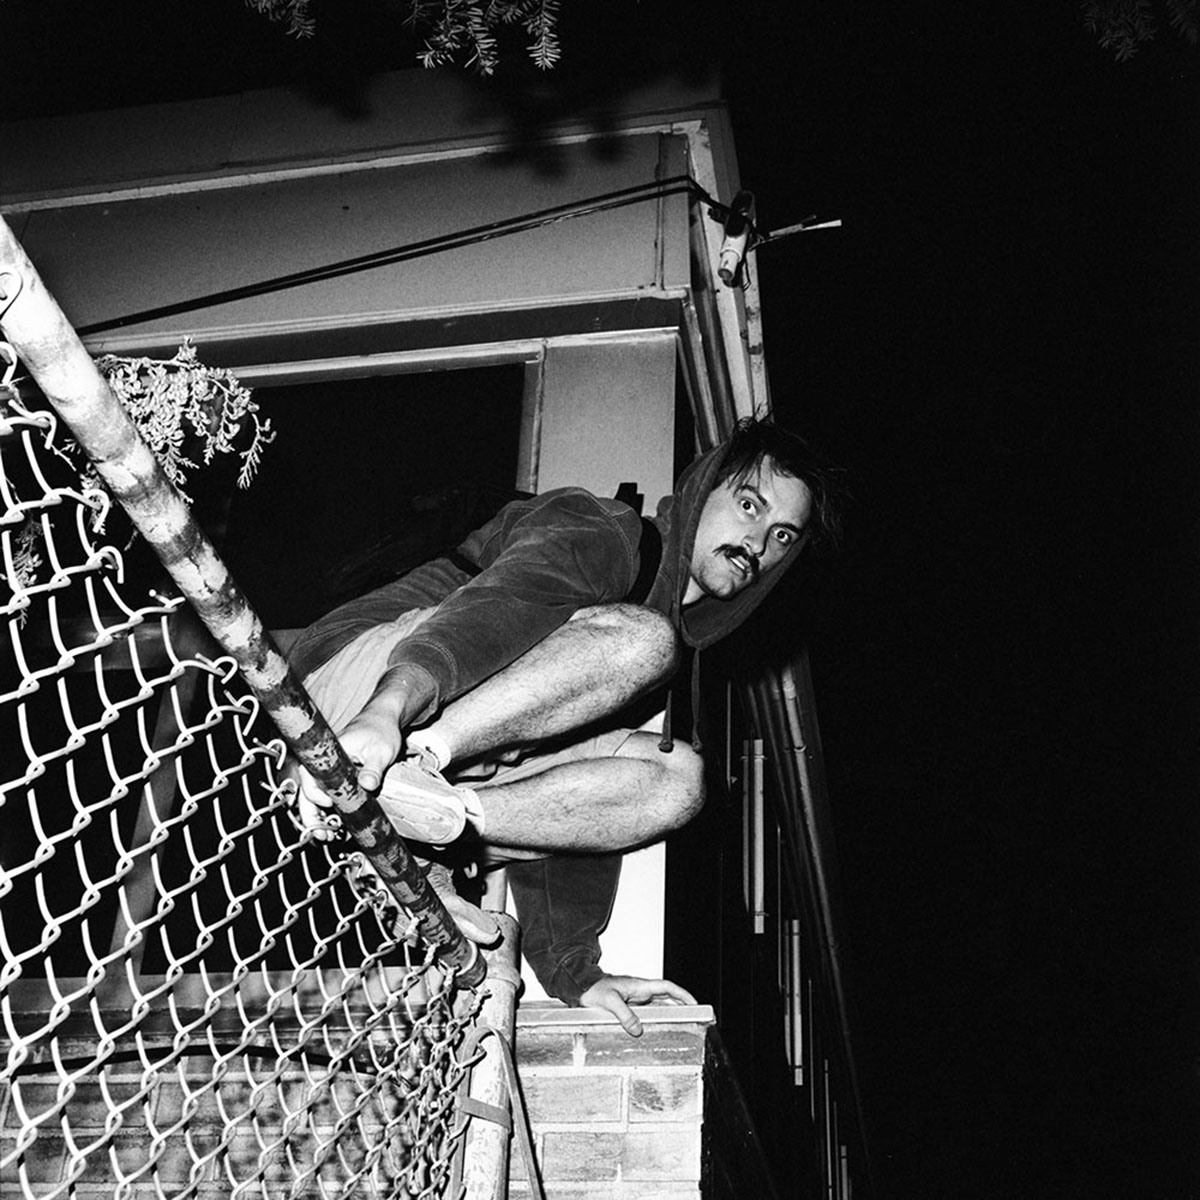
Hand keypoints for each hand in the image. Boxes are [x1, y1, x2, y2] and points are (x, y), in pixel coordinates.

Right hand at [289, 705, 405, 840]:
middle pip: (307, 791)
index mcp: (328, 753)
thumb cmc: (380, 730)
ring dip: (318, 817)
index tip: (328, 804)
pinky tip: (337, 827)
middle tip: (321, 836)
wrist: (384, 721)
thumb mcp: (381, 750)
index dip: (315, 793)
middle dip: (311, 815)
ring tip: (325, 838)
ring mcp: (329, 772)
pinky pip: (327, 797)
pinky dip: (329, 813)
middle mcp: (324, 764)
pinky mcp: (337, 778)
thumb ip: (374, 768)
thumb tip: (368, 785)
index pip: (310, 776)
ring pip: (314, 798)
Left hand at [578, 975, 697, 1037]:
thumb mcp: (609, 1001)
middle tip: (696, 1015)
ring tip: (684, 1022)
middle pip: (667, 996)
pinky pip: (649, 1011)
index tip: (694, 1003)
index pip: (667, 987)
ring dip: (672, 1010)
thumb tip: (638, 1029)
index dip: (682, 994)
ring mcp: (636, 998)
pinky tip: (661, 1027)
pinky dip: (659, 1017)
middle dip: (682, 1004)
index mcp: (639, 986)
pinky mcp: (630, 1005)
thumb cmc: (593, 989)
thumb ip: (624, 1014)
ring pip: (659, 1003)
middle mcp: (640, 991)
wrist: (581, 988)